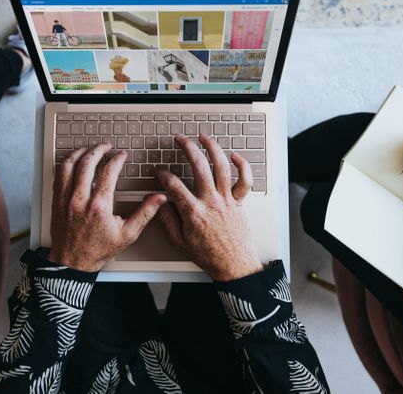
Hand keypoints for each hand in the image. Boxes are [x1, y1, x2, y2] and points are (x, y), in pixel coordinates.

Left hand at [49, 143, 166, 271]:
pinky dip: (66, 164)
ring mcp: (65, 200)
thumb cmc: (98, 250)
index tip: (121, 155)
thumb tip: (159, 198)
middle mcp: (79, 200)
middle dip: (98, 150)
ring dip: (80, 153)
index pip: (108, 172)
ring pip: (69, 165)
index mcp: (99, 207)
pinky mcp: (56, 201)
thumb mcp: (128, 234)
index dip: (117, 159)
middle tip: (106, 146)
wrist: (72, 263)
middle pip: (87, 163)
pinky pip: (58, 175)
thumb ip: (145, 213)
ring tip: (90, 149)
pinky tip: (73, 161)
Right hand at [155, 133, 261, 281]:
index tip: (159, 172)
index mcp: (193, 212)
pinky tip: (234, 156)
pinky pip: (245, 180)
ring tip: (204, 137)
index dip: (162, 174)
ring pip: (222, 166)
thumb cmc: (208, 255)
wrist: (233, 265)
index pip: (173, 184)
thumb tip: (157, 203)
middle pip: (198, 166)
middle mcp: (211, 201)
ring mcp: (227, 200)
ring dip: (212, 148)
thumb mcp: (179, 241)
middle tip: (180, 139)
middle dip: (187, 148)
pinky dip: (242, 166)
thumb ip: (166, 220)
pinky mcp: (240, 202)